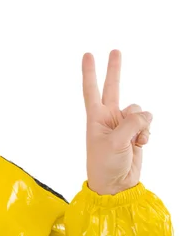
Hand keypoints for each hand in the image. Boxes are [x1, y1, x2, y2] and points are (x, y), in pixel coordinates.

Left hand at [82, 50, 151, 194]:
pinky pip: (147, 123)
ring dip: (142, 124)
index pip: (91, 89)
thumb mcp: (115, 143)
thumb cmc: (105, 165)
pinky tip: (141, 145)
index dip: (89, 72)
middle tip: (115, 50)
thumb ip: (131, 124)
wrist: (116, 185)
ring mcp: (122, 124)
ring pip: (139, 110)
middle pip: (113, 87)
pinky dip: (147, 133)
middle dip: (114, 69)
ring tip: (134, 141)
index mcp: (95, 117)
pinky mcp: (135, 133)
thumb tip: (144, 115)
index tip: (87, 54)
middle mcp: (108, 117)